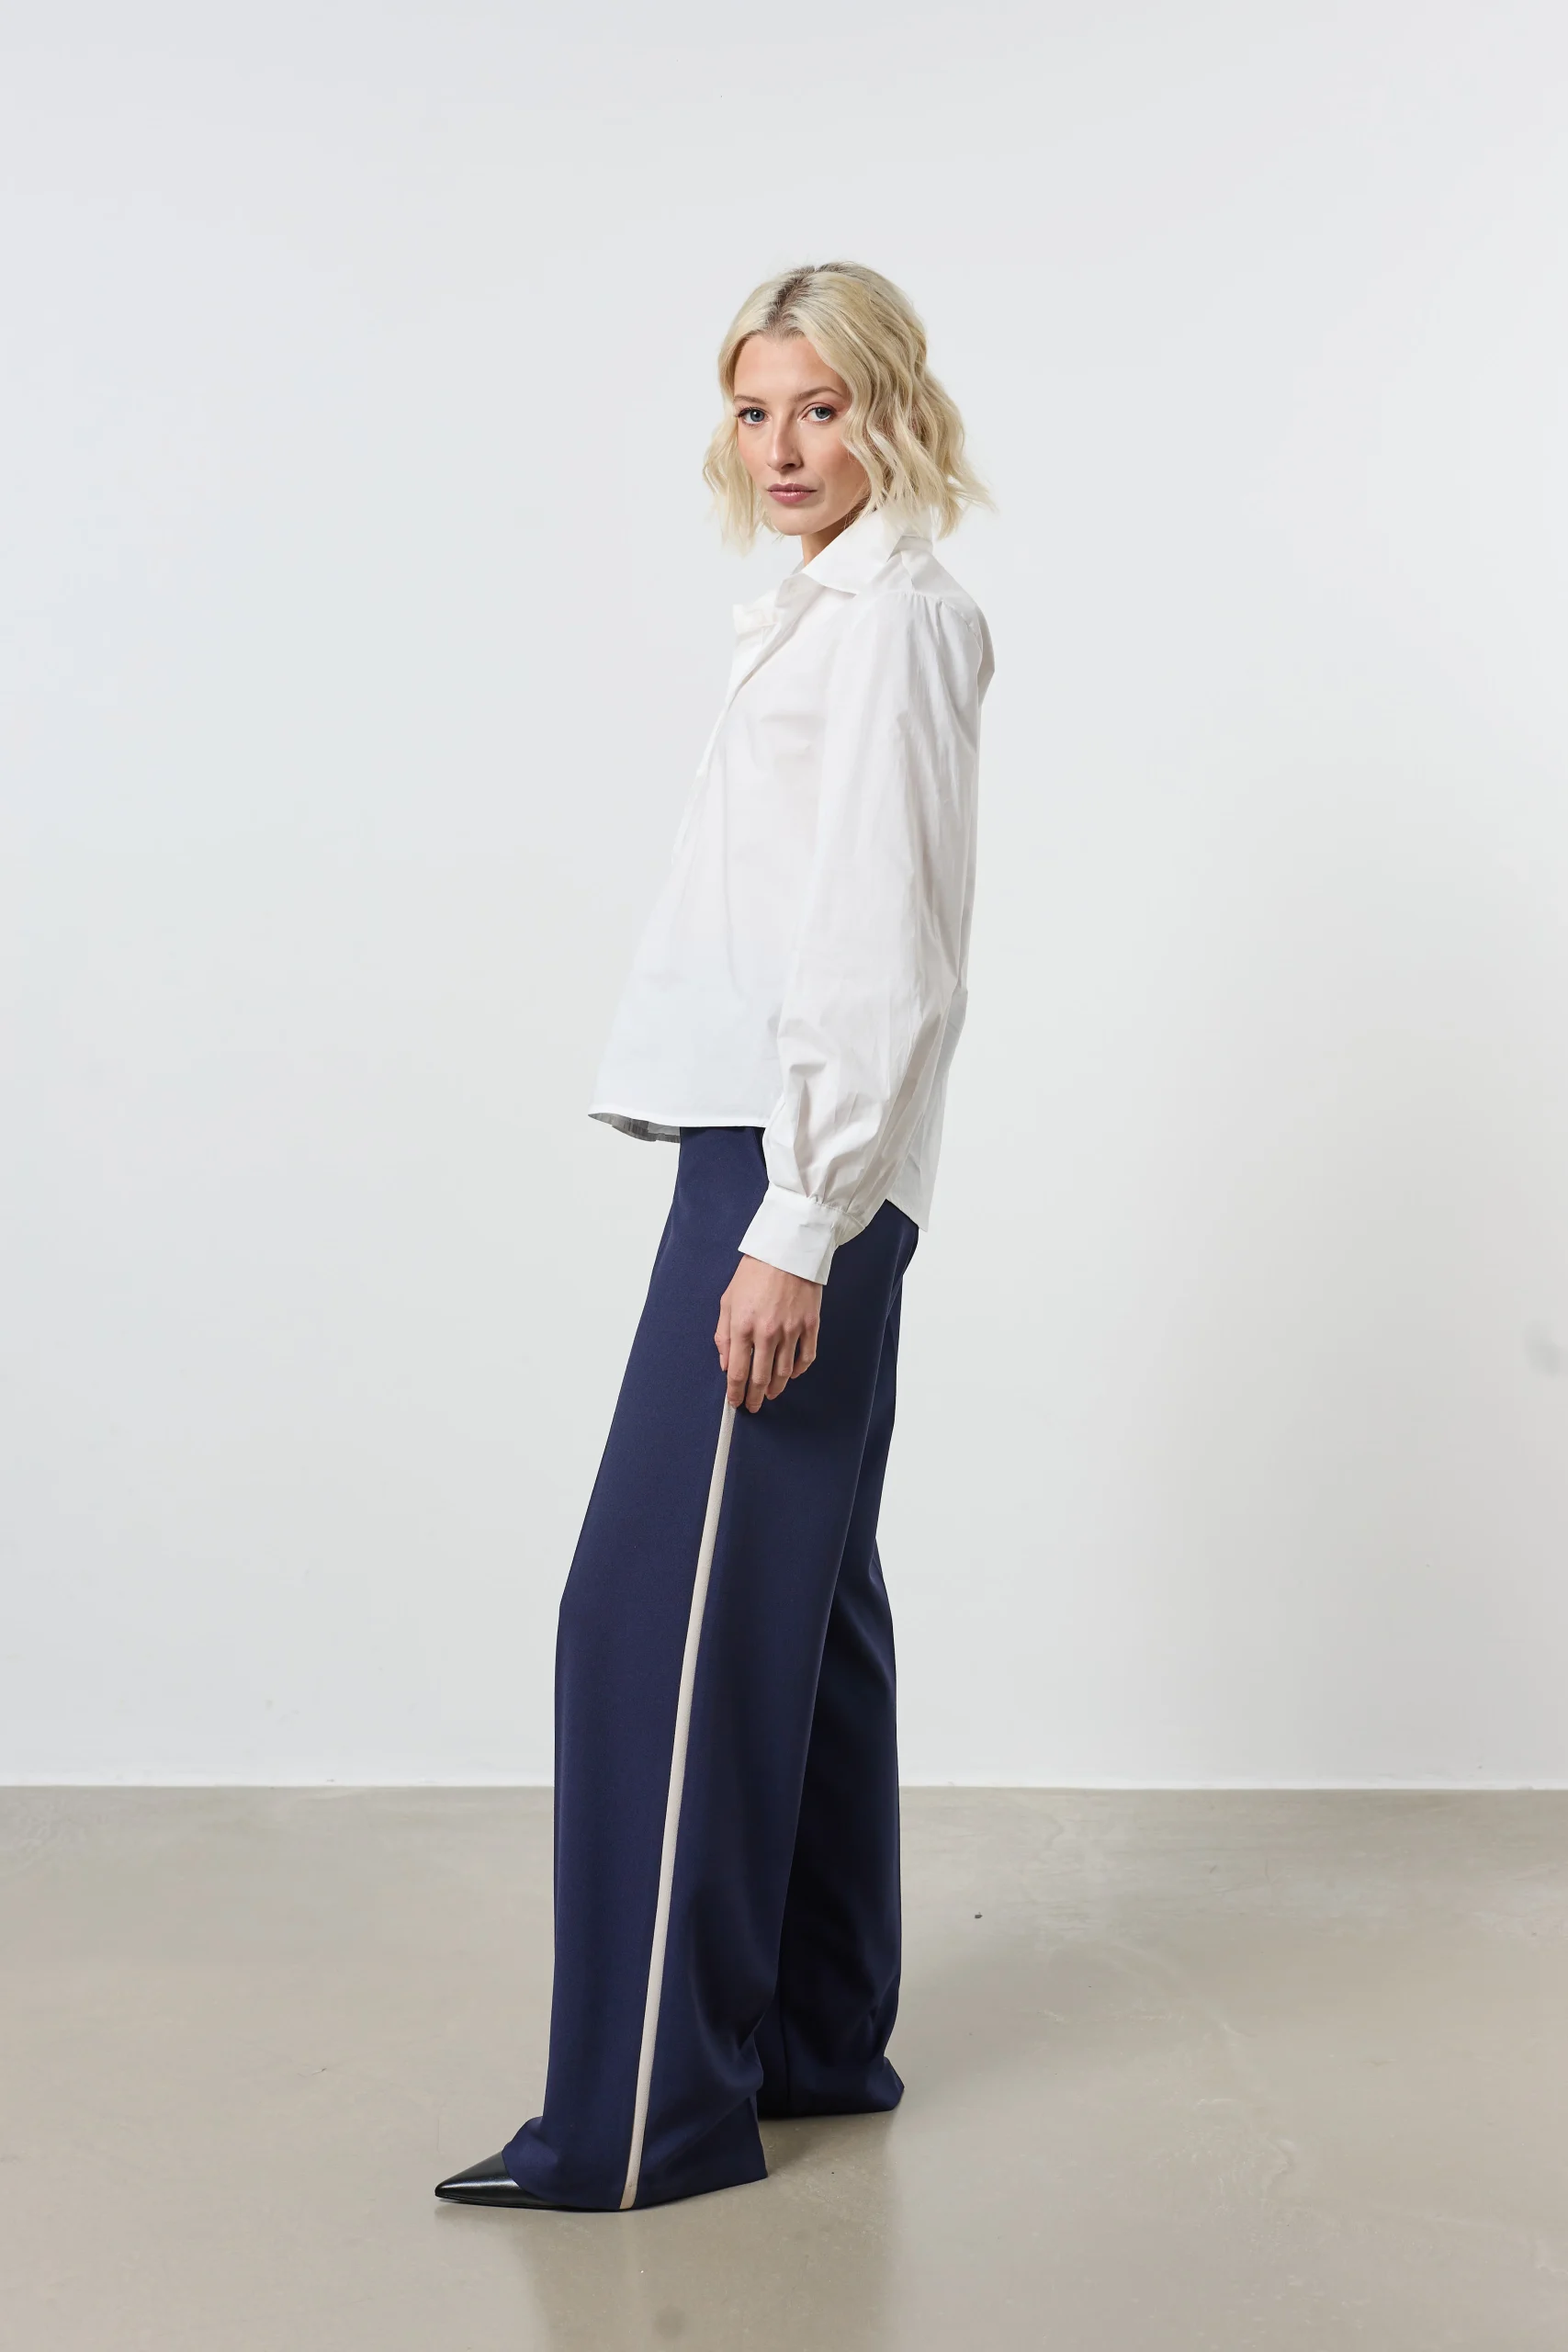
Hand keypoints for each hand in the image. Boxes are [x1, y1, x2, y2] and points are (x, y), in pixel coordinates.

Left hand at [715, 1256, 821, 1412]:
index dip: (736, 1392)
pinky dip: (799, 1370)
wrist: (787, 1249)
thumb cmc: (754, 1272)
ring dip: (776, 1388)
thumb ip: (724, 1334)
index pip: (738, 1372)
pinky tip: (792, 1374)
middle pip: (760, 1378)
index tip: (735, 1402)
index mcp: (743, 1326)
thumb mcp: (728, 1300)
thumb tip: (726, 1363)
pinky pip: (806, 1357)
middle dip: (754, 1397)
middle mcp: (767, 1333)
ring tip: (770, 1394)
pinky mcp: (811, 1324)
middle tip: (752, 1406)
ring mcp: (792, 1330)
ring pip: (784, 1372)